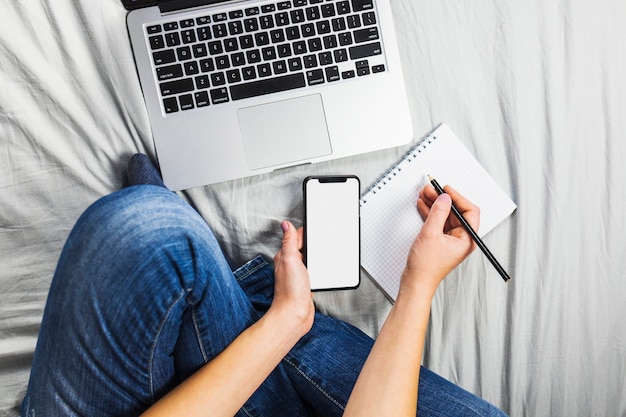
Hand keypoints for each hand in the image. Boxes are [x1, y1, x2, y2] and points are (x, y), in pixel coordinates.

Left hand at [271, 221, 314, 336]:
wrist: (295, 314)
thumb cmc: (291, 291)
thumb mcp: (290, 260)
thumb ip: (289, 241)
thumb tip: (285, 225)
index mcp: (285, 256)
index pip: (296, 237)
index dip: (306, 231)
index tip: (316, 225)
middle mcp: (290, 264)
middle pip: (303, 247)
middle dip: (312, 241)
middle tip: (322, 235)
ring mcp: (298, 274)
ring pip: (308, 258)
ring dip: (316, 254)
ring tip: (324, 248)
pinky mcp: (305, 283)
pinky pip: (312, 270)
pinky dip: (318, 266)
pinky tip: (322, 266)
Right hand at [400, 184, 479, 296]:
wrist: (415, 282)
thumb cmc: (426, 267)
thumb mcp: (431, 233)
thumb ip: (439, 213)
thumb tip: (444, 198)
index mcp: (467, 239)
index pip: (469, 211)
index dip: (458, 197)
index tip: (446, 189)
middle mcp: (462, 239)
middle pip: (456, 212)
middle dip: (443, 199)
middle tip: (432, 189)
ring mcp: (451, 240)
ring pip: (446, 216)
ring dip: (435, 204)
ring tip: (425, 194)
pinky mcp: (440, 241)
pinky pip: (438, 222)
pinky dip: (431, 213)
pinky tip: (423, 205)